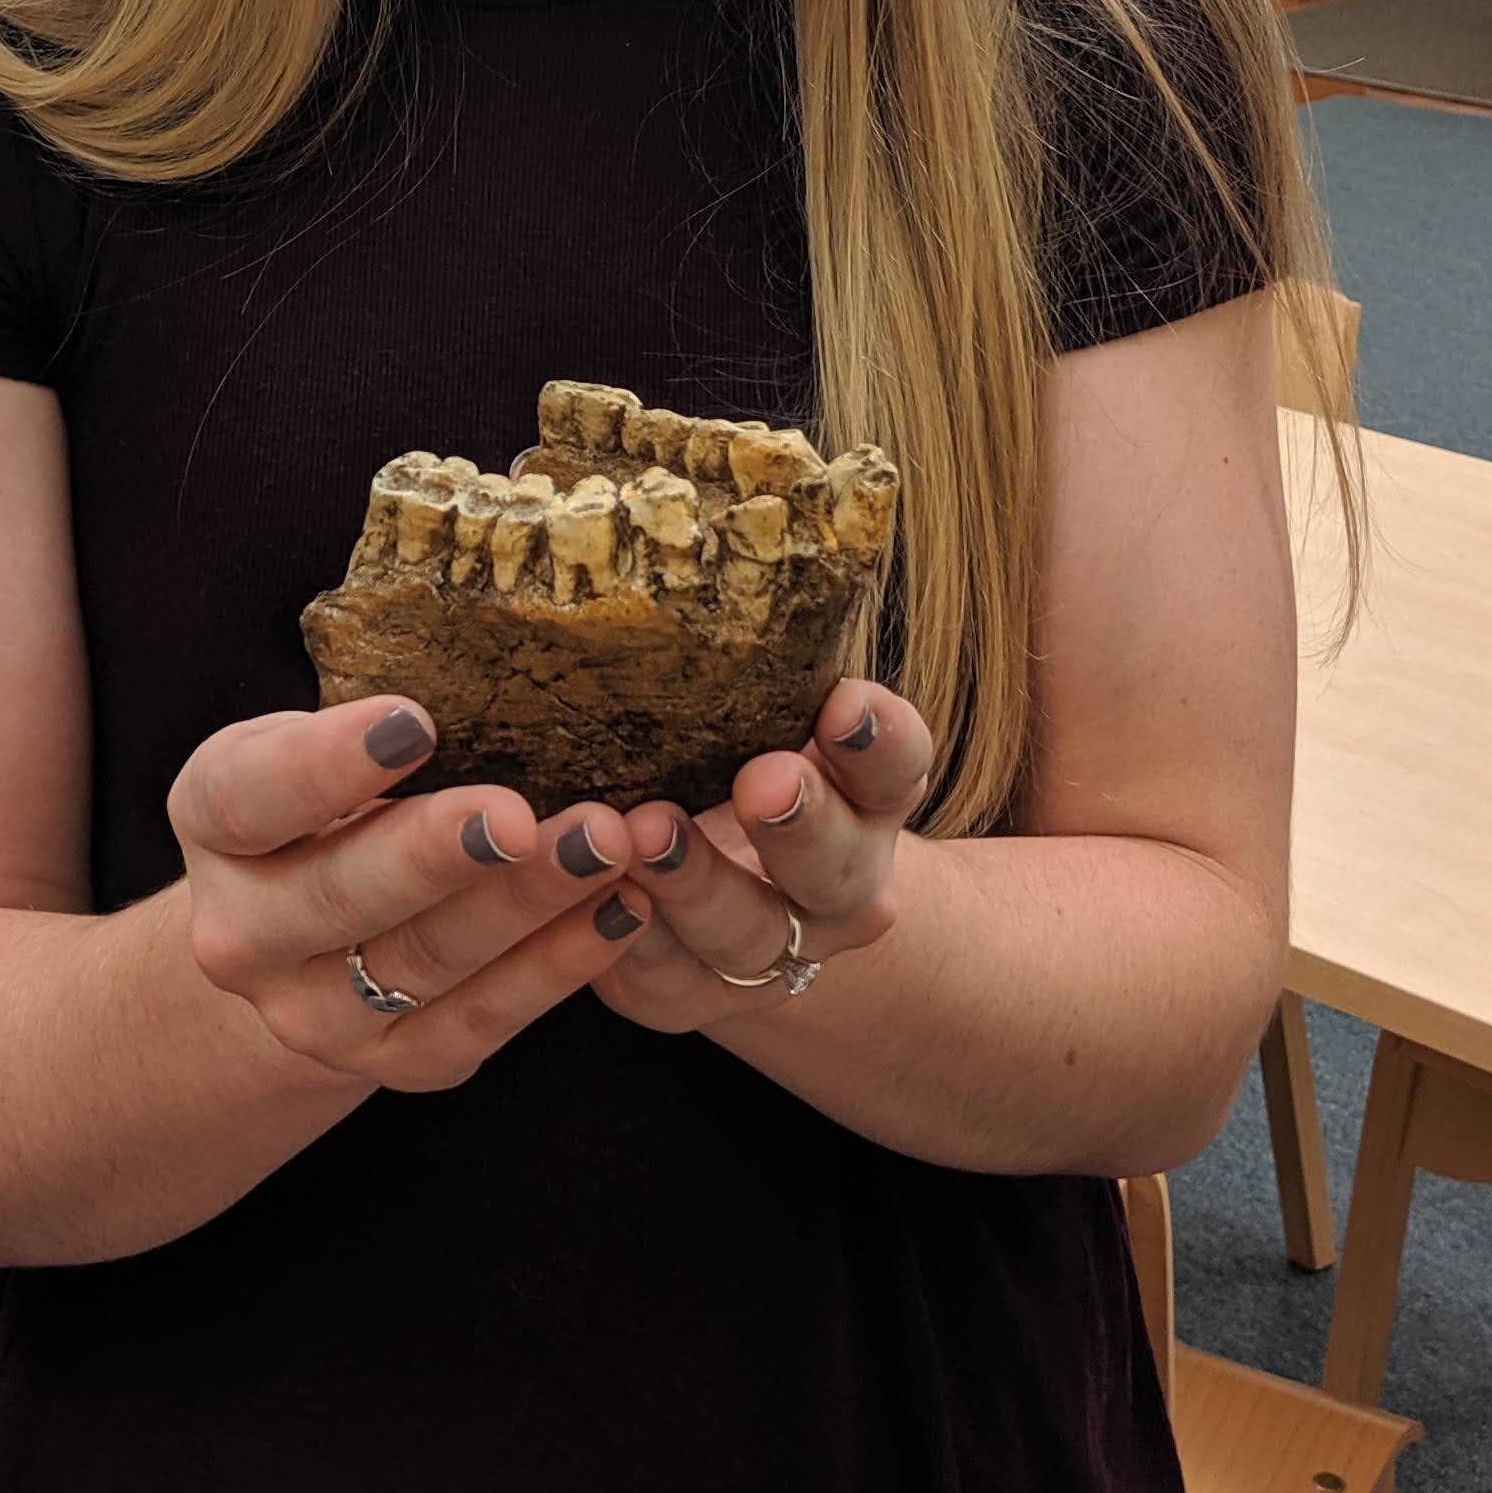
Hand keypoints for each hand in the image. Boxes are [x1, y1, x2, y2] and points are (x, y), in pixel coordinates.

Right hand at [168, 697, 643, 1092]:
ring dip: (525, 902)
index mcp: (214, 823)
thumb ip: (367, 724)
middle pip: (341, 894)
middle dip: (439, 853)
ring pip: (425, 960)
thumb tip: (491, 660)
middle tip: (520, 815)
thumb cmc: (324, 803)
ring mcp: (311, 1011)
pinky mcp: (391, 1062)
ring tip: (605, 844)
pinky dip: (558, 965)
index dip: (327, 765)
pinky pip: (481, 1019)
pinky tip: (621, 909)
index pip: (252, 795)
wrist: (297, 940)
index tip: (415, 723)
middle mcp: (242, 932)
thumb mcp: (308, 742)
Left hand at [594, 677, 929, 1033]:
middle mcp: (839, 880)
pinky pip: (660, 977)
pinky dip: (627, 940)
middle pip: (837, 864)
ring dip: (697, 886)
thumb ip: (741, 642)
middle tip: (762, 780)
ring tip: (647, 832)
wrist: (747, 898)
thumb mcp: (758, 700)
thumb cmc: (726, 751)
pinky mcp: (685, 991)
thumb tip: (639, 501)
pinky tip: (594, 896)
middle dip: (800, 823)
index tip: (843, 700)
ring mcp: (769, 947)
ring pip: (747, 933)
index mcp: (869, 794)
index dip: (879, 737)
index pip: (897, 762)